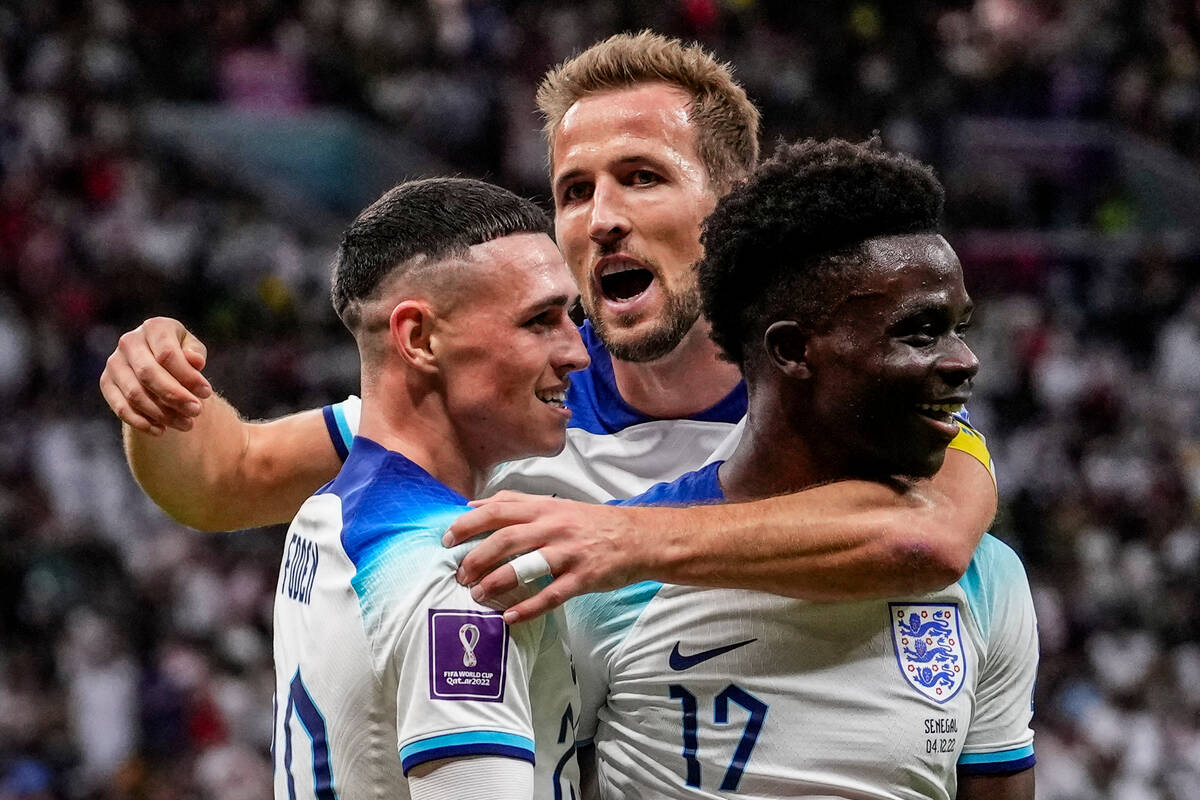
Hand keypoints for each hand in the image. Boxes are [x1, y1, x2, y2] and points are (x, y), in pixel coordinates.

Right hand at [99, 317, 212, 434]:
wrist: (157, 361)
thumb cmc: (181, 353)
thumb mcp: (192, 349)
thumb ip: (195, 354)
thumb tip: (196, 361)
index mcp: (154, 327)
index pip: (168, 354)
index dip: (188, 376)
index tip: (207, 393)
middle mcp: (129, 342)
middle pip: (149, 374)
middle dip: (175, 396)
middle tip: (197, 411)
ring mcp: (114, 362)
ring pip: (135, 394)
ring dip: (161, 413)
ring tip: (186, 424)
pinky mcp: (106, 382)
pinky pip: (120, 407)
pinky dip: (140, 422)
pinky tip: (161, 430)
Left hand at [444, 491, 649, 623]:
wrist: (638, 538)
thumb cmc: (591, 523)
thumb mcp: (555, 505)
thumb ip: (516, 503)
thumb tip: (473, 504)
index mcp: (544, 508)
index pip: (499, 510)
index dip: (469, 524)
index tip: (447, 539)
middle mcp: (554, 527)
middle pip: (506, 539)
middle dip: (476, 557)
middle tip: (459, 575)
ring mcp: (569, 553)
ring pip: (525, 566)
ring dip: (496, 582)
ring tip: (478, 596)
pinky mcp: (583, 577)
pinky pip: (551, 595)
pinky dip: (528, 608)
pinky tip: (509, 618)